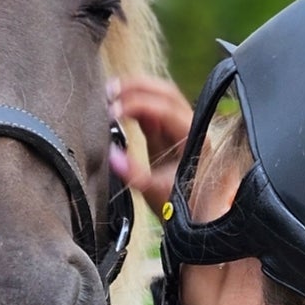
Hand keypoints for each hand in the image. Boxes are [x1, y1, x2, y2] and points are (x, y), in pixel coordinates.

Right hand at [107, 75, 193, 220]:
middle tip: (110, 91)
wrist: (194, 216)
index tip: (114, 110)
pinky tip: (116, 104)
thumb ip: (135, 174)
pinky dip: (135, 102)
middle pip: (166, 93)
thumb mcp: (156, 193)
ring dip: (136, 90)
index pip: (166, 109)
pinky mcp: (166, 133)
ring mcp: (178, 127)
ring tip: (110, 92)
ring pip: (160, 96)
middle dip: (137, 87)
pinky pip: (152, 109)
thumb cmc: (179, 205)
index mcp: (192, 138)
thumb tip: (112, 155)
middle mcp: (189, 126)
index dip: (139, 104)